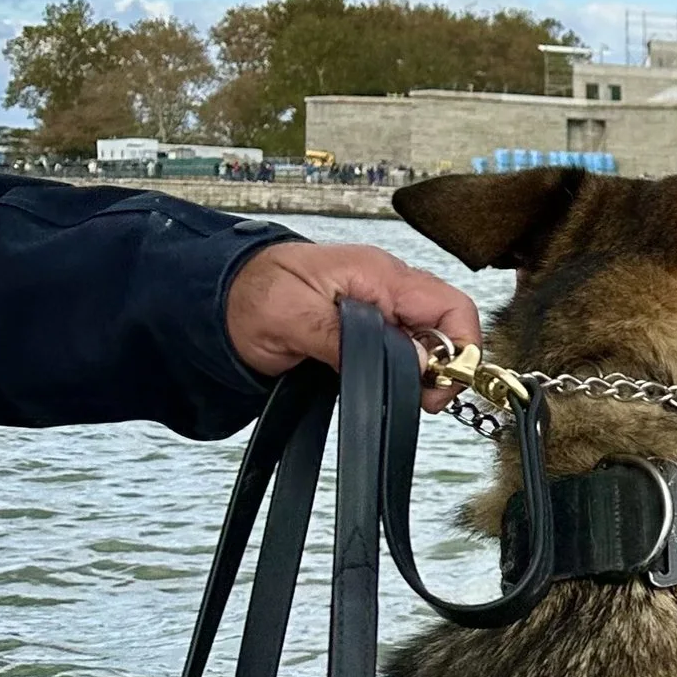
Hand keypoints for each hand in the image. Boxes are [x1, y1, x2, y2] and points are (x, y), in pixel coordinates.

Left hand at [224, 241, 479, 397]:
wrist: (214, 303)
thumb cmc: (248, 297)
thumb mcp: (293, 318)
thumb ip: (352, 341)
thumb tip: (414, 363)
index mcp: (378, 274)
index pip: (451, 306)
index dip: (462, 348)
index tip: (438, 388)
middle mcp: (387, 290)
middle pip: (447, 328)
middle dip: (445, 369)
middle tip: (421, 402)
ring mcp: (378, 311)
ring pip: (428, 346)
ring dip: (422, 376)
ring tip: (398, 398)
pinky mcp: (366, 332)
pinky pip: (401, 354)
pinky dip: (401, 376)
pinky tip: (383, 390)